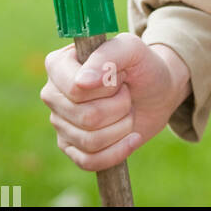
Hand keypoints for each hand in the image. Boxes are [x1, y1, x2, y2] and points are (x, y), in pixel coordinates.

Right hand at [41, 31, 191, 171]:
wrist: (156, 91)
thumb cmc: (141, 65)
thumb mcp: (132, 49)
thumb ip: (108, 56)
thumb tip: (81, 83)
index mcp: (59, 64)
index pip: (76, 89)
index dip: (108, 86)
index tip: (121, 75)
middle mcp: (53, 93)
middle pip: (86, 117)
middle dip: (120, 106)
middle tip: (127, 93)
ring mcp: (59, 122)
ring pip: (90, 140)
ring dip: (122, 126)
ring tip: (128, 110)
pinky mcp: (70, 147)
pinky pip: (89, 161)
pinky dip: (118, 151)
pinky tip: (132, 138)